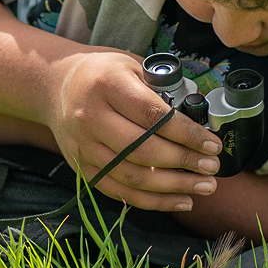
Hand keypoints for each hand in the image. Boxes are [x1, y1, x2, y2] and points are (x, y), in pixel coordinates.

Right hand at [48, 51, 223, 211]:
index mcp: (107, 86)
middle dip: (184, 162)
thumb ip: (162, 88)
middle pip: (143, 149)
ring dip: (174, 186)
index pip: (152, 115)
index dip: (186, 133)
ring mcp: (84, 147)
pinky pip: (120, 192)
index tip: (212, 144)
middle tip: (212, 167)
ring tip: (204, 187)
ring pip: (133, 176)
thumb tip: (201, 115)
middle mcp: (90, 118)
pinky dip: (152, 201)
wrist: (55, 86)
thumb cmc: (102, 73)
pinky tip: (180, 200)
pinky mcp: (82, 168)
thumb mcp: (131, 66)